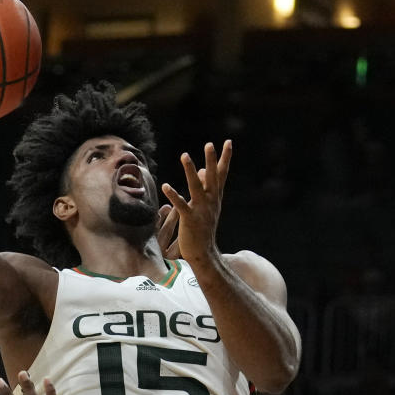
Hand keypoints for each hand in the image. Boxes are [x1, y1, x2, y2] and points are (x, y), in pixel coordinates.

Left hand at [160, 140, 231, 267]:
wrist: (204, 253)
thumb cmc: (204, 229)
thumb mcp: (207, 206)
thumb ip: (206, 188)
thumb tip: (203, 170)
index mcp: (215, 197)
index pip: (221, 174)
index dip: (225, 158)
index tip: (228, 142)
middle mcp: (211, 201)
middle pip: (212, 177)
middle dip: (211, 160)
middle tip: (210, 144)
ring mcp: (201, 210)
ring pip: (196, 187)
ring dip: (191, 171)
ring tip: (185, 155)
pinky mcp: (190, 219)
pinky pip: (181, 205)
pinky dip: (173, 195)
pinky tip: (166, 186)